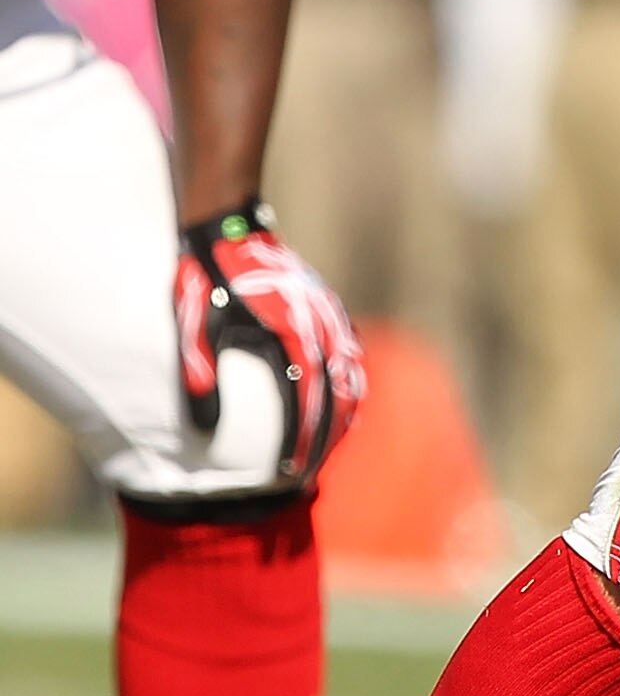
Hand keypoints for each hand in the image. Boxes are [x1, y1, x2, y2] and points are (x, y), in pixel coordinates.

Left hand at [175, 206, 364, 485]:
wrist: (226, 224)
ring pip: (350, 373)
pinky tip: (340, 397)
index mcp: (290, 335)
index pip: (304, 401)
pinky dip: (349, 381)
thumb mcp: (194, 327)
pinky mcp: (325, 306)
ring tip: (327, 445)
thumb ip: (200, 375)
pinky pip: (349, 351)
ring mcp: (327, 314)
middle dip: (324, 436)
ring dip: (342, 412)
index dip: (299, 440)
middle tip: (308, 471)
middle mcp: (318, 327)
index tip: (290, 470)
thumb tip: (204, 427)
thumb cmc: (206, 275)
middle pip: (336, 393)